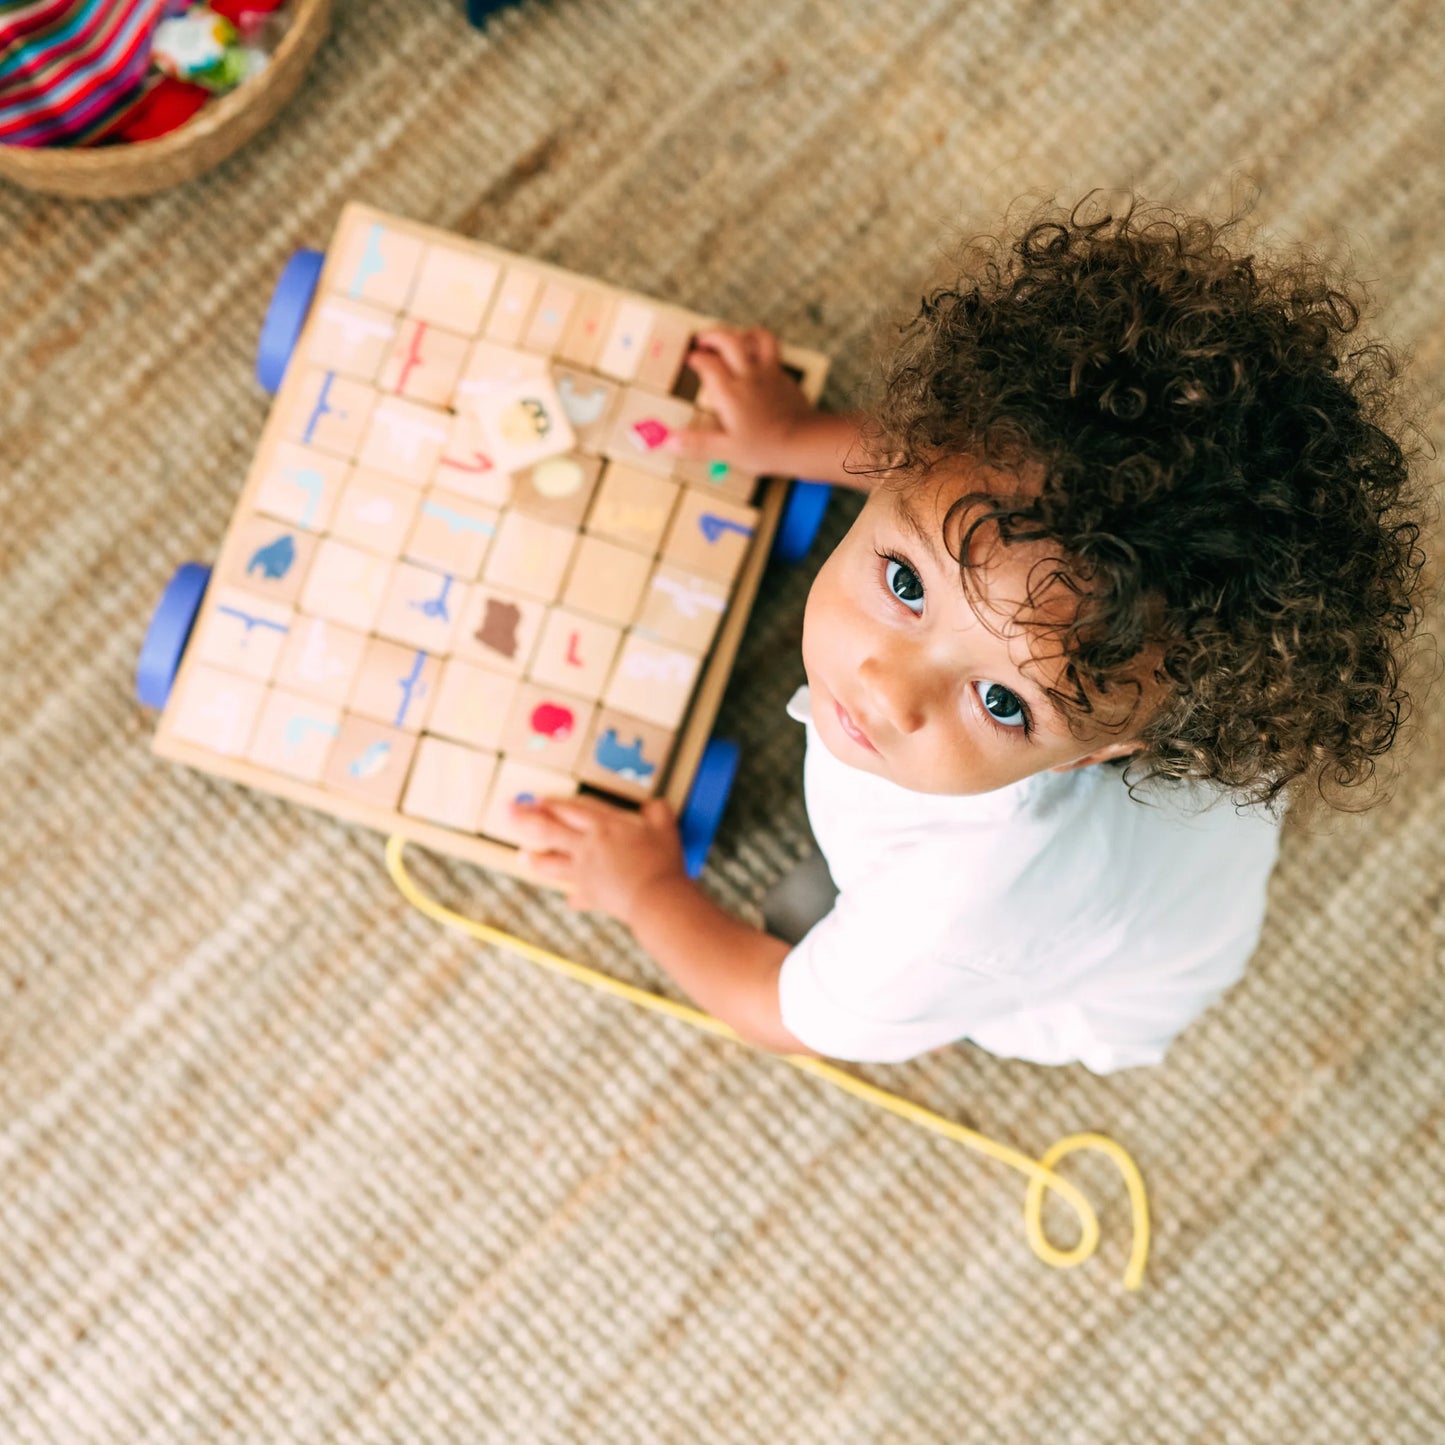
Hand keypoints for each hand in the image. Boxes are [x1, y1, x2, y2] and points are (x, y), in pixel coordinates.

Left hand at [509, 794, 687, 926]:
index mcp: (602, 826)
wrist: (654, 899)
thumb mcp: (665, 828)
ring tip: (522, 855)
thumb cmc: (660, 861)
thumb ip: (657, 812)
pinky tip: (572, 896)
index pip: (569, 809)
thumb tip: (654, 806)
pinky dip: (573, 895)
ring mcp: (583, 873)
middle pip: (547, 830)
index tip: (536, 799)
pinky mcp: (589, 896)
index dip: (551, 803)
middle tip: (507, 811)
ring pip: (549, 864)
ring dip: (533, 859)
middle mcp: (586, 847)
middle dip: (524, 819)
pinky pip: (575, 896)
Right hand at [669, 326, 818, 475]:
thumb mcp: (726, 450)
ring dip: (744, 333)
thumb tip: (668, 441)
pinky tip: (759, 364)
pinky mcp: (785, 379)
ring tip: (735, 338)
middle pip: (729, 340)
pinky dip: (763, 352)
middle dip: (713, 335)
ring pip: (758, 338)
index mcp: (729, 392)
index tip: (690, 360)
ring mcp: (769, 374)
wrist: (803, 442)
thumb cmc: (765, 448)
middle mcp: (748, 376)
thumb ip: (697, 444)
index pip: (707, 363)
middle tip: (703, 339)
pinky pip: (773, 355)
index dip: (696, 358)